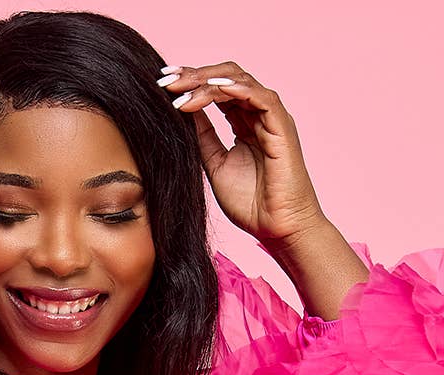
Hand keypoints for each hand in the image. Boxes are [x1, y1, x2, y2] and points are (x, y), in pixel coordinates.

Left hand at [158, 62, 326, 245]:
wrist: (276, 229)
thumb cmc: (251, 204)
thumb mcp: (215, 164)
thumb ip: (203, 137)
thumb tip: (182, 110)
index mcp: (244, 122)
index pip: (217, 90)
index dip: (190, 83)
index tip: (162, 84)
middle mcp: (258, 114)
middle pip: (226, 78)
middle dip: (194, 76)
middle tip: (166, 80)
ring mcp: (271, 118)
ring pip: (240, 82)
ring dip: (209, 81)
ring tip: (182, 90)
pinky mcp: (282, 126)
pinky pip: (260, 97)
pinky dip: (237, 89)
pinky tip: (213, 89)